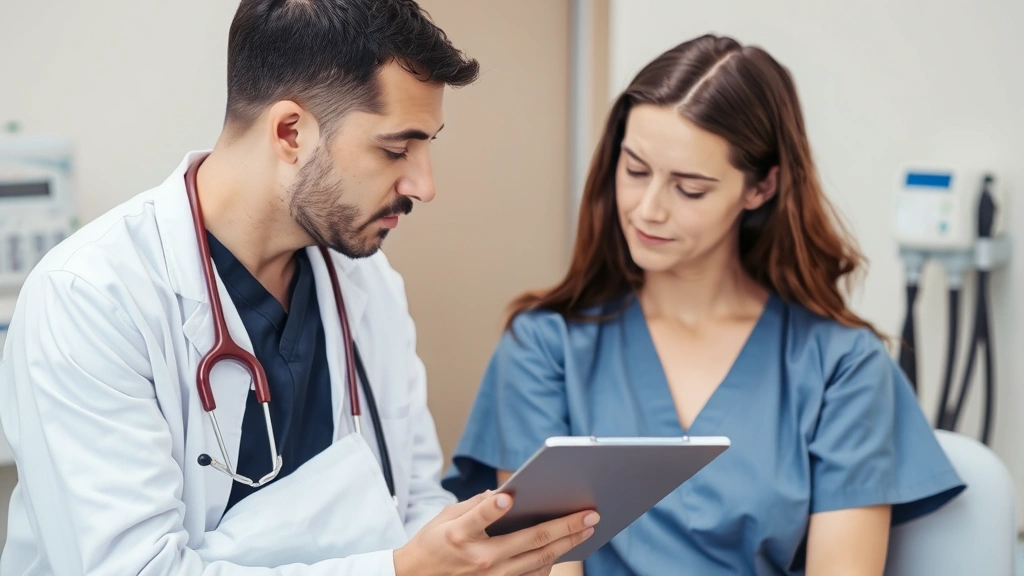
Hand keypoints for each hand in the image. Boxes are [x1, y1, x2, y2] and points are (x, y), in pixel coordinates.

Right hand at [393, 490, 598, 575]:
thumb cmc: (431, 545)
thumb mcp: (443, 518)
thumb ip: (473, 505)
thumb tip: (499, 495)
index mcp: (459, 535)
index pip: (478, 517)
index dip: (492, 507)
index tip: (507, 495)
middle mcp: (480, 558)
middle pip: (529, 540)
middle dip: (564, 526)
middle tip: (590, 514)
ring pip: (538, 560)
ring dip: (566, 544)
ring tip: (587, 529)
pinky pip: (532, 575)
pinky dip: (550, 562)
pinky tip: (565, 548)